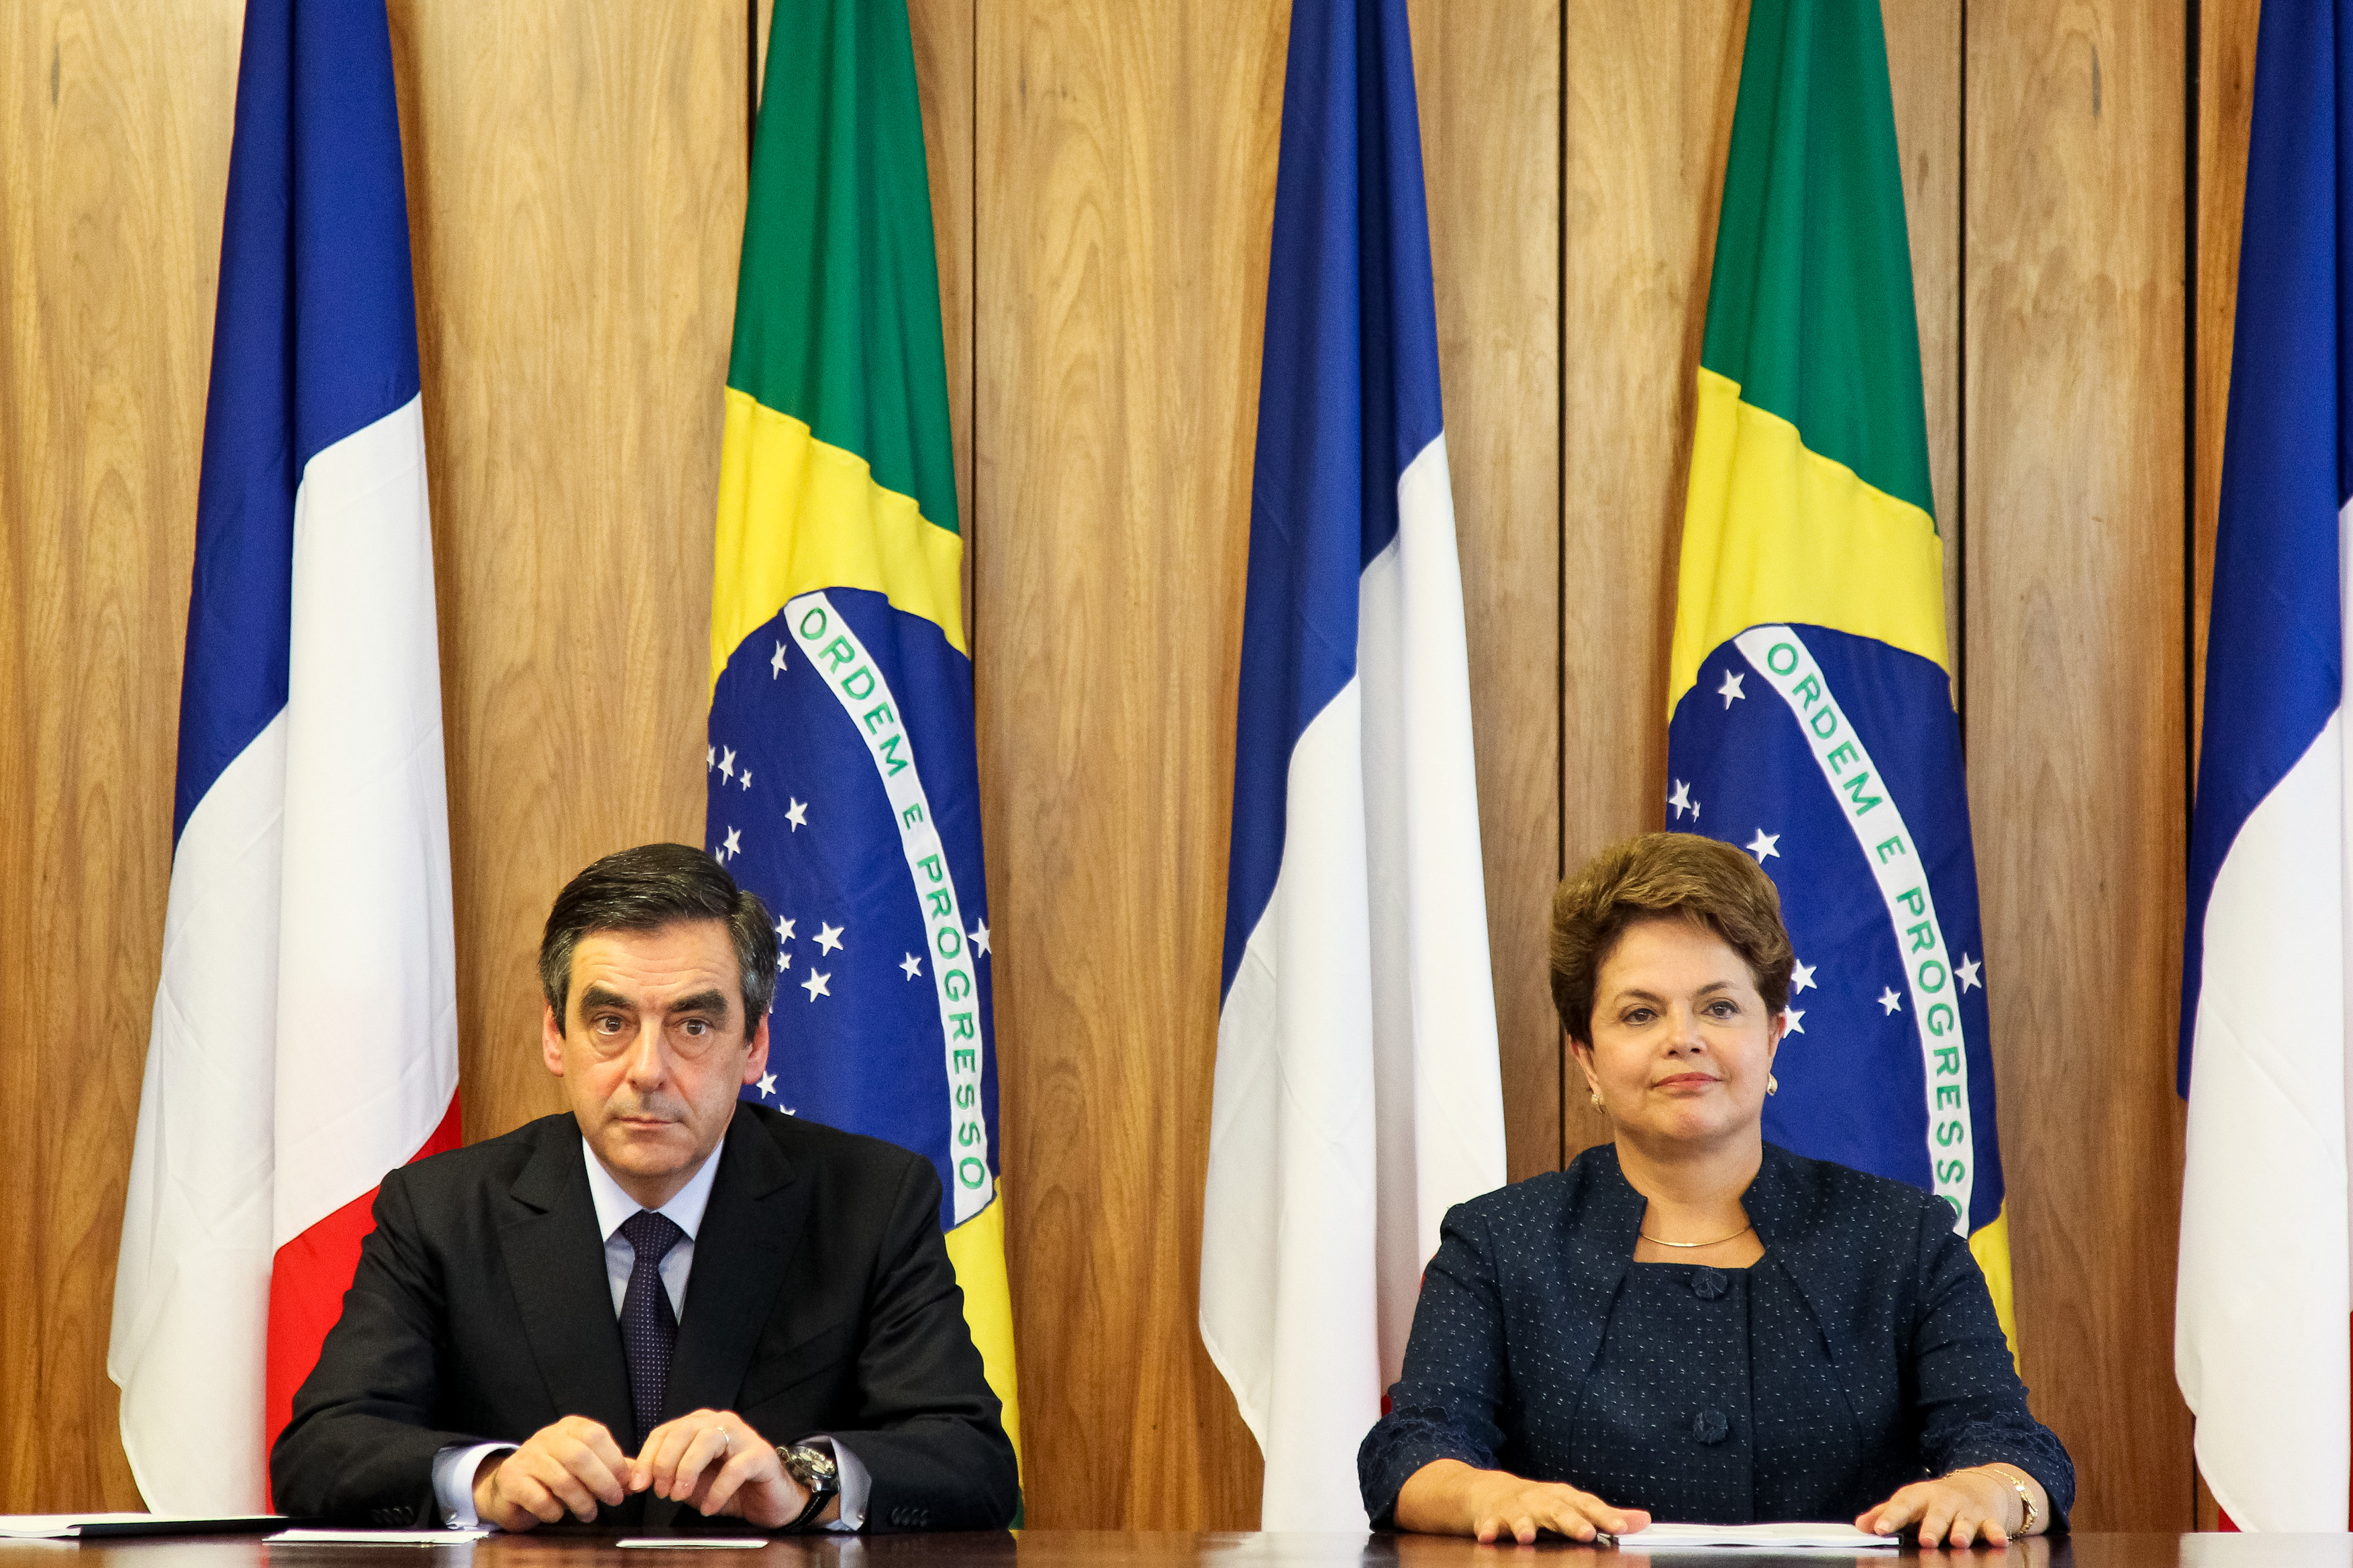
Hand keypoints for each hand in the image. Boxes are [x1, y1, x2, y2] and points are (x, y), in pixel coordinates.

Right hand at [472, 1415, 630, 1529]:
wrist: (510, 1487)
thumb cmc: (555, 1474)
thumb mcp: (585, 1465)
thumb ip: (612, 1468)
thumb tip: (638, 1479)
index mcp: (569, 1427)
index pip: (596, 1435)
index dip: (614, 1460)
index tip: (624, 1482)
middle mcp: (547, 1437)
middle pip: (580, 1457)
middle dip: (602, 1482)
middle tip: (614, 1500)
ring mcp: (527, 1458)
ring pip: (562, 1480)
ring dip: (582, 1502)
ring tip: (590, 1514)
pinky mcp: (512, 1481)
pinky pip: (539, 1499)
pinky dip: (555, 1511)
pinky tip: (558, 1514)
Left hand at [630, 1408, 818, 1528]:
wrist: (768, 1499)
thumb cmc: (727, 1487)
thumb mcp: (688, 1482)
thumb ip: (663, 1475)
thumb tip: (629, 1477)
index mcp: (699, 1425)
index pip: (664, 1431)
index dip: (647, 1458)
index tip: (638, 1484)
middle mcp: (720, 1423)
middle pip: (683, 1431)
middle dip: (665, 1463)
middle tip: (661, 1492)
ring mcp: (742, 1436)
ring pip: (707, 1440)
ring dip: (687, 1469)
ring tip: (680, 1496)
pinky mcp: (760, 1456)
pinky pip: (735, 1468)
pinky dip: (717, 1490)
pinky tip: (708, 1507)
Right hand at [1396, 1458, 1650, 1543]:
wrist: (1490, 1492)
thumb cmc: (1541, 1503)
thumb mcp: (1572, 1506)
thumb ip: (1606, 1515)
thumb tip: (1645, 1520)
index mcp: (1564, 1498)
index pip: (1588, 1505)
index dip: (1606, 1516)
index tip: (1623, 1528)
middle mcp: (1542, 1500)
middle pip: (1558, 1509)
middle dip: (1571, 1521)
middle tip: (1585, 1533)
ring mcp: (1516, 1508)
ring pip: (1521, 1516)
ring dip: (1524, 1525)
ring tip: (1528, 1537)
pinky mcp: (1492, 1517)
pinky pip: (1488, 1524)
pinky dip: (1487, 1529)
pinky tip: (1488, 1538)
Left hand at [1858, 1467, 2030, 1547]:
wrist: (1978, 1485)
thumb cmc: (1935, 1500)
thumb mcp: (1911, 1503)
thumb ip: (1886, 1513)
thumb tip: (1860, 1526)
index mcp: (1920, 1497)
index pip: (1902, 1505)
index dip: (1890, 1517)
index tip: (1879, 1529)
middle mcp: (1943, 1502)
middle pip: (1936, 1514)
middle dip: (1931, 1527)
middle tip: (1925, 1540)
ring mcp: (1967, 1510)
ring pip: (1964, 1521)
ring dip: (1962, 1531)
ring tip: (1957, 1542)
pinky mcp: (1988, 1519)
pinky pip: (1993, 1527)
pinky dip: (1996, 1533)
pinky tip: (1998, 1541)